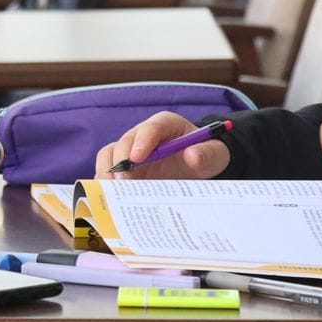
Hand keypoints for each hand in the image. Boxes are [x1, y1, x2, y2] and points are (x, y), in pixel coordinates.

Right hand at [96, 112, 229, 178]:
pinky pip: (109, 171)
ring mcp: (132, 151)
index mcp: (165, 124)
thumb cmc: (206, 154)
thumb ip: (206, 153)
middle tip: (122, 181)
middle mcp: (143, 135)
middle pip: (124, 142)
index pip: (149, 129)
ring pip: (110, 155)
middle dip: (120, 160)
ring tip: (110, 190)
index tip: (136, 159)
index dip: (141, 142)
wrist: (201, 164)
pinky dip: (107, 183)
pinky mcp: (127, 168)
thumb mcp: (214, 154)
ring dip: (107, 171)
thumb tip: (192, 156)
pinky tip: (108, 197)